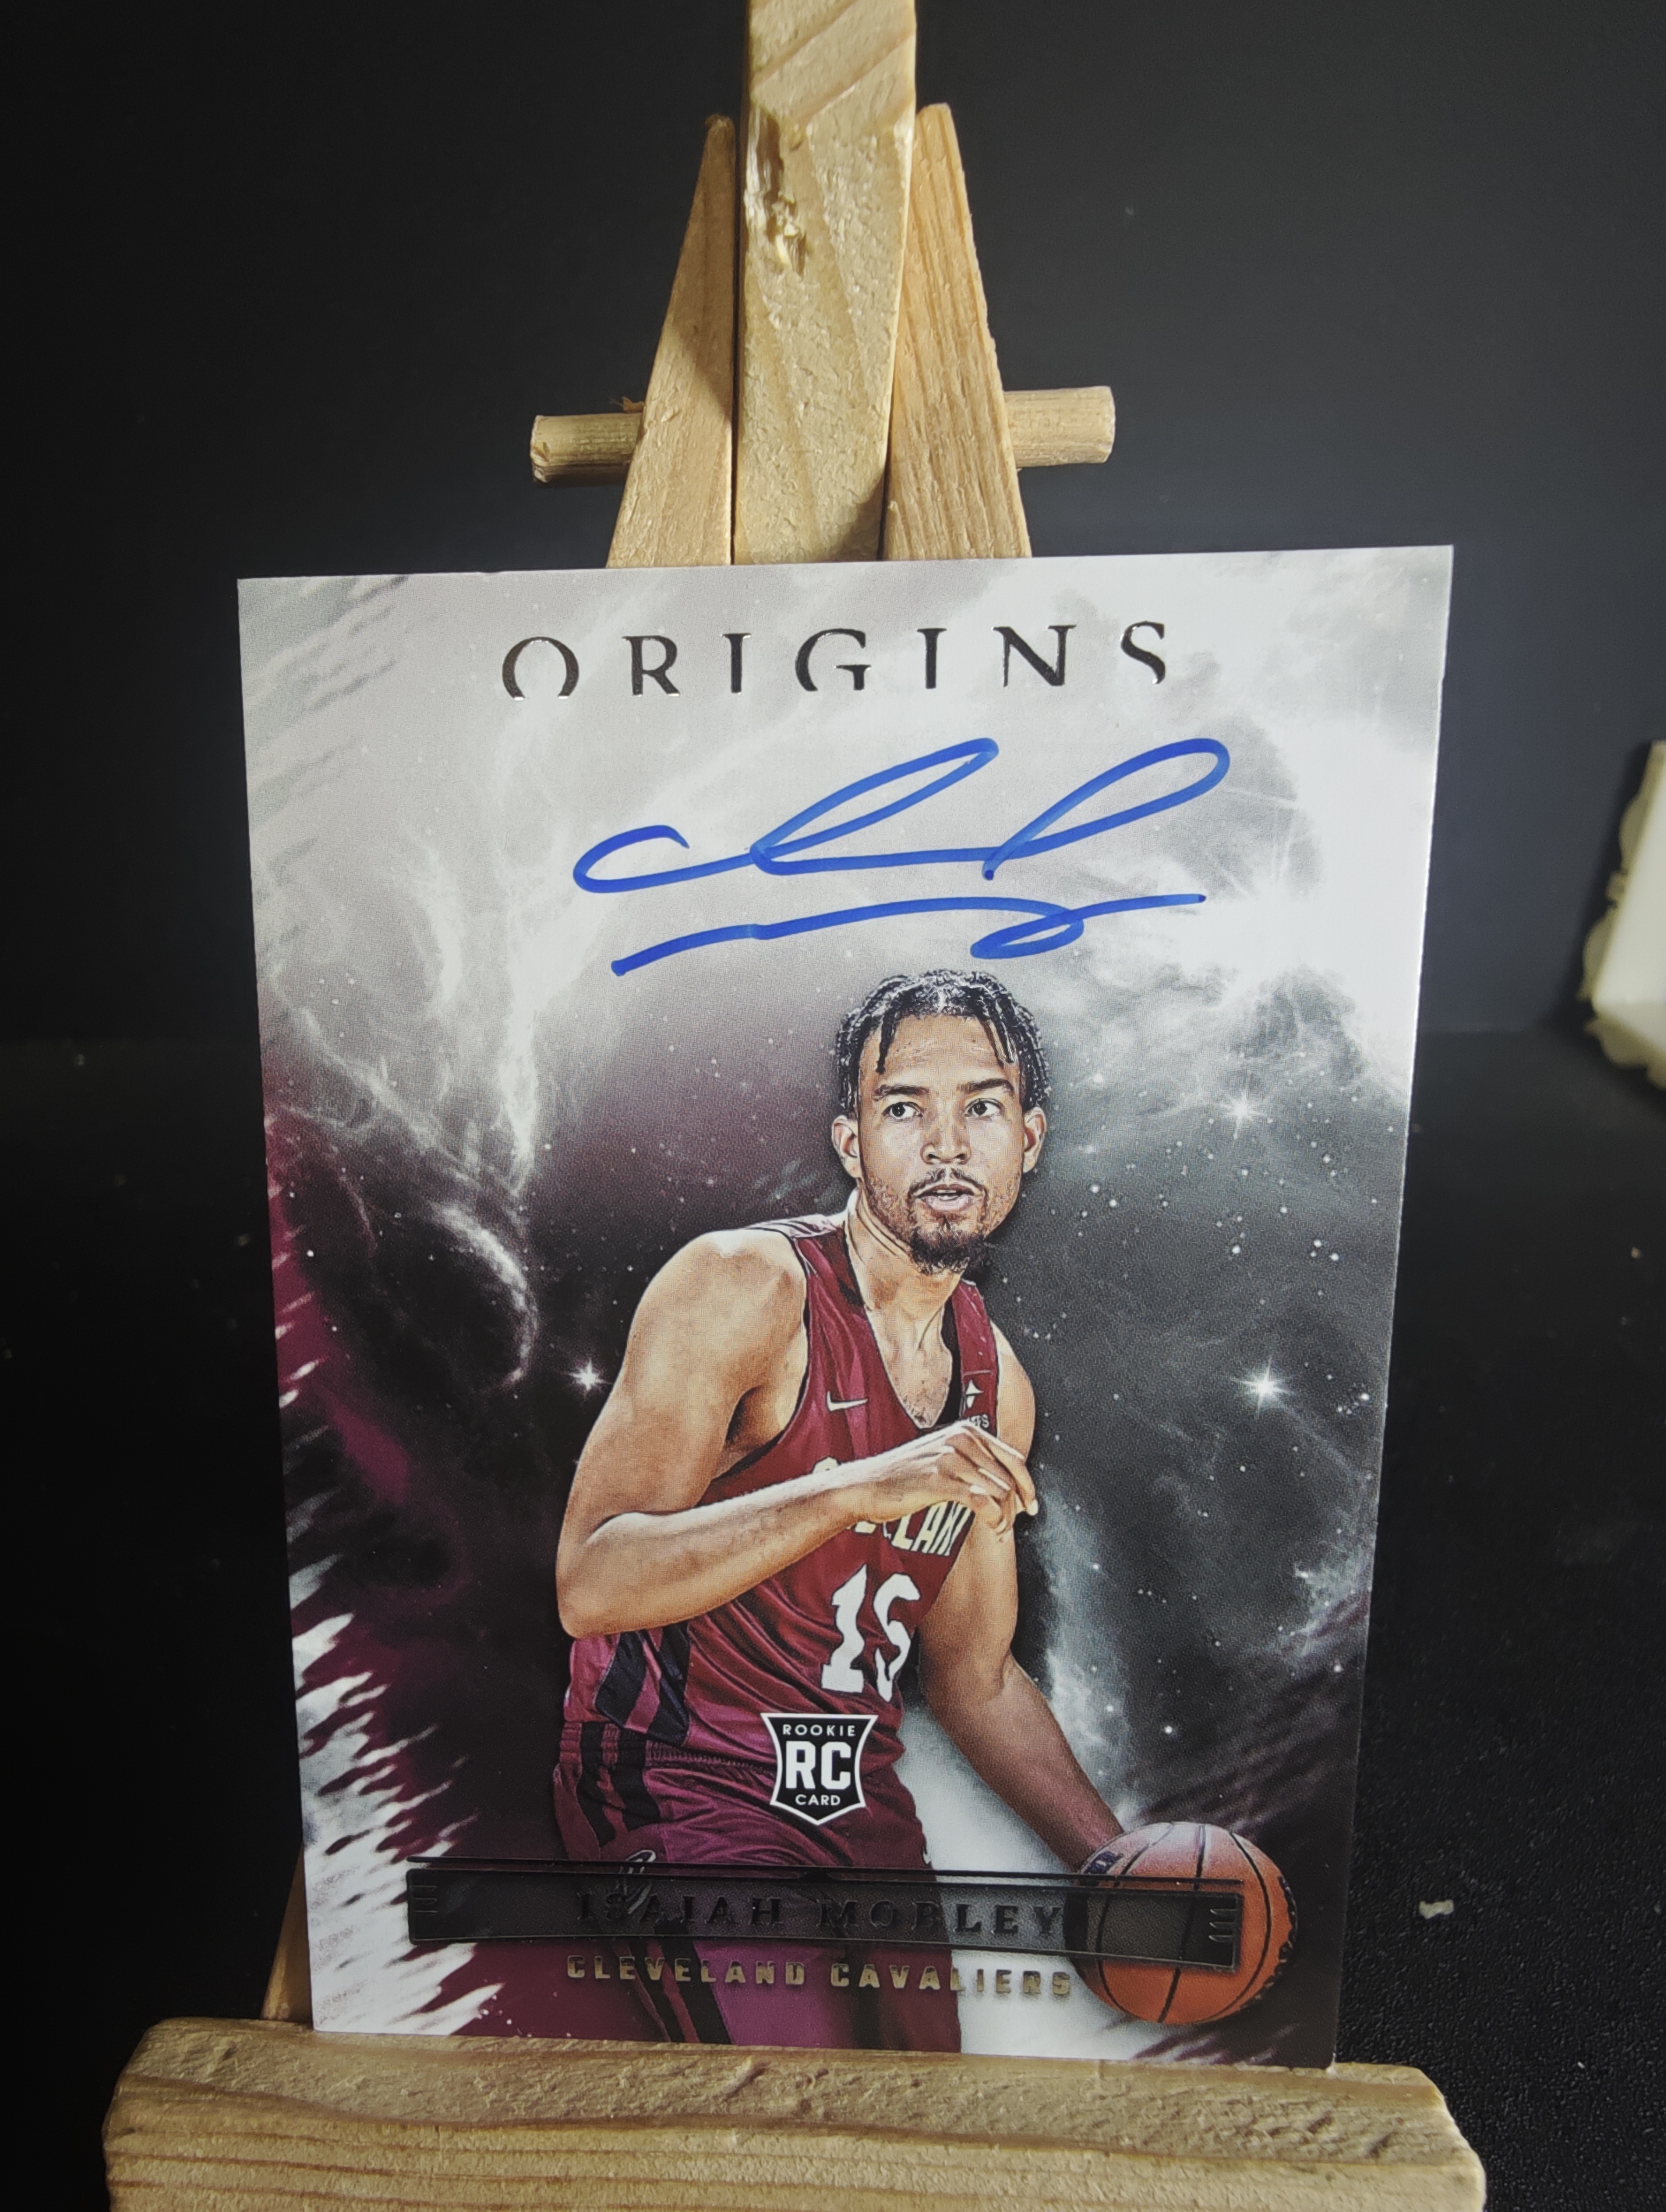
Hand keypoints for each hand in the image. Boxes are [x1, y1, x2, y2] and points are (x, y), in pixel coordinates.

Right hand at [840, 1421, 1037, 1535]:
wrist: (867, 1485)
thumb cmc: (904, 1476)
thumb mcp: (942, 1457)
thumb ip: (972, 1462)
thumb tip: (1006, 1485)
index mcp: (966, 1430)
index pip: (1013, 1458)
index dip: (1028, 1485)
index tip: (1032, 1507)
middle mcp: (961, 1439)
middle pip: (1009, 1477)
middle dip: (1016, 1506)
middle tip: (1011, 1527)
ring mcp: (950, 1458)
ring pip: (999, 1491)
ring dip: (1005, 1517)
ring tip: (999, 1531)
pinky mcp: (939, 1480)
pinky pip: (982, 1501)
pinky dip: (993, 1518)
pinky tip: (992, 1528)